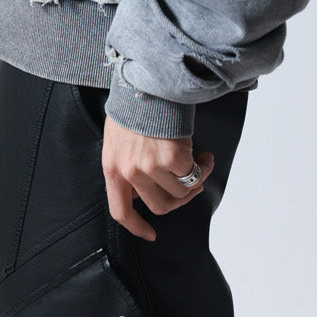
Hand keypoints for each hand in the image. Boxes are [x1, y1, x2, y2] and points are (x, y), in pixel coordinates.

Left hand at [101, 114, 214, 242]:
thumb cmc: (133, 107)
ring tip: (200, 165)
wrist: (146, 82)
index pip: (120, 211)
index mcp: (112, 168)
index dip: (137, 227)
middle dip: (178, 200)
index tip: (149, 234)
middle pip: (159, 206)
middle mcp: (129, 171)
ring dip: (194, 182)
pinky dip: (204, 168)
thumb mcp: (117, 139)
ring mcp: (150, 167)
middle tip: (189, 186)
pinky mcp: (171, 158)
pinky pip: (193, 175)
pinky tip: (204, 156)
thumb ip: (124, 165)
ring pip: (180, 193)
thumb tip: (140, 190)